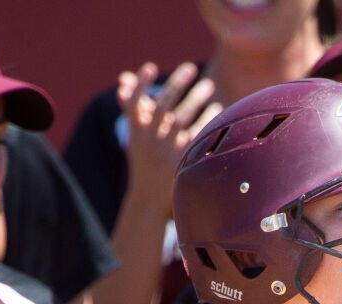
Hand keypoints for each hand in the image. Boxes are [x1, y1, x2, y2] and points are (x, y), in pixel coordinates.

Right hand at [117, 62, 219, 212]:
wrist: (149, 197)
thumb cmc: (144, 158)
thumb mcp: (135, 133)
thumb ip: (132, 105)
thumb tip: (124, 78)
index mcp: (136, 131)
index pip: (134, 104)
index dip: (140, 85)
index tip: (150, 66)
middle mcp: (149, 140)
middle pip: (163, 108)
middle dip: (175, 85)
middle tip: (189, 67)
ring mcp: (166, 151)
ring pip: (180, 120)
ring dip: (195, 100)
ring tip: (208, 85)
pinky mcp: (182, 162)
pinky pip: (196, 137)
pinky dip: (206, 121)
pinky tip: (217, 109)